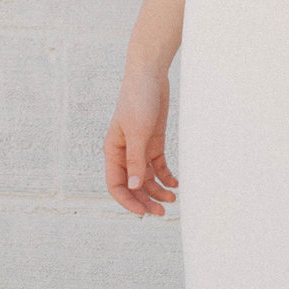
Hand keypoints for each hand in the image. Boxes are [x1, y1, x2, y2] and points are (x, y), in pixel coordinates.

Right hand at [105, 65, 178, 216]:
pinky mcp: (153, 141)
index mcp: (113, 151)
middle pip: (133, 185)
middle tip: (162, 213)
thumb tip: (135, 187)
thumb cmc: (138, 100)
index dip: (128, 201)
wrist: (150, 75)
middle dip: (146, 200)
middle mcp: (124, 153)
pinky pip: (157, 166)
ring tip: (172, 200)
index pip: (116, 185)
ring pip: (146, 177)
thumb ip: (136, 160)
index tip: (143, 212)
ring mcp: (139, 148)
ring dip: (157, 190)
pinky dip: (165, 176)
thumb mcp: (137, 132)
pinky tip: (175, 184)